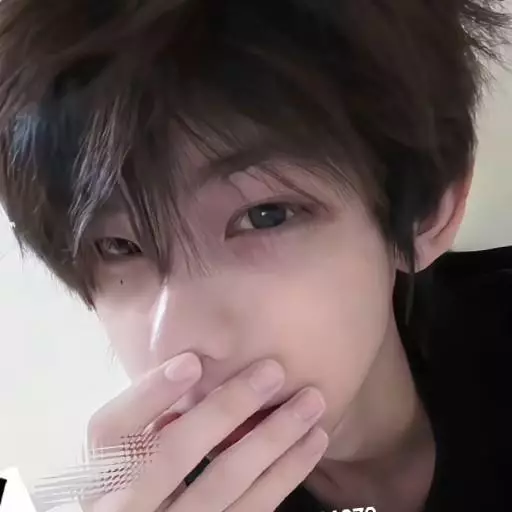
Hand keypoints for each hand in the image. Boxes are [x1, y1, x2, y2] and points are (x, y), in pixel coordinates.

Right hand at [83, 353, 327, 511]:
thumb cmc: (136, 486)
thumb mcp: (125, 457)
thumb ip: (149, 424)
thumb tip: (195, 371)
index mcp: (100, 473)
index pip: (111, 429)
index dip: (151, 393)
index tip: (193, 362)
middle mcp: (126, 505)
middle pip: (172, 454)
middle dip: (225, 408)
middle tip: (273, 370)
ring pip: (224, 482)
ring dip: (273, 438)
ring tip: (311, 401)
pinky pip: (254, 509)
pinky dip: (286, 473)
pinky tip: (311, 443)